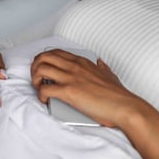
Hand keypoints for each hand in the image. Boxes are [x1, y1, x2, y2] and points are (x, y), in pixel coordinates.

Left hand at [30, 49, 158, 158]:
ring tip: (39, 88)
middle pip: (44, 57)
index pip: (56, 52)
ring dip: (35, 79)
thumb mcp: (110, 74)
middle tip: (36, 78)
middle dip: (35, 67)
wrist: (123, 106)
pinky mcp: (69, 92)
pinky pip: (44, 89)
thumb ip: (103, 67)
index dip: (44, 59)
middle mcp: (75, 66)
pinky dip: (40, 95)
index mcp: (83, 61)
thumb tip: (100, 62)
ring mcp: (71, 78)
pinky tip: (45, 100)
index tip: (43, 68)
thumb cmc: (118, 94)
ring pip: (41, 69)